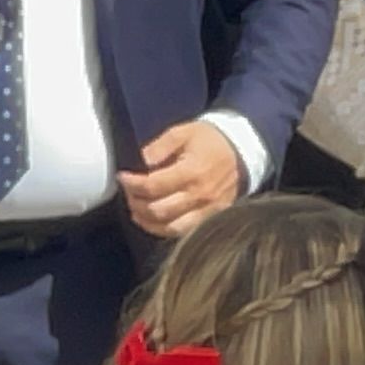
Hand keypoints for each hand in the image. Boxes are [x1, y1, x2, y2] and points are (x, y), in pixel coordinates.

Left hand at [119, 118, 248, 235]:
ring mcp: (207, 211)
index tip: (123, 177)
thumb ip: (160, 146)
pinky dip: (163, 229)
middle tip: (129, 193)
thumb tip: (140, 161)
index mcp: (193, 172)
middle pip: (158, 209)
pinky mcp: (211, 218)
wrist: (241, 152)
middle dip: (136, 202)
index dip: (132, 184)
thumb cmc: (210, 141)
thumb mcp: (184, 132)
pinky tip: (153, 221)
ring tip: (136, 209)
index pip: (153, 185)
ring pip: (169, 227)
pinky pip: (183, 232)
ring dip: (147, 221)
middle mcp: (200, 195)